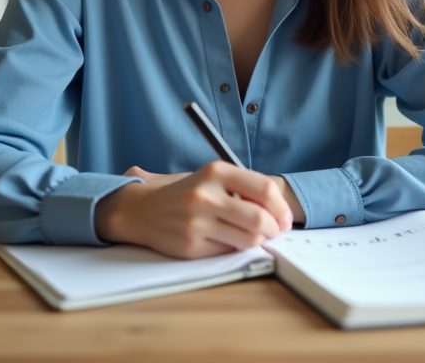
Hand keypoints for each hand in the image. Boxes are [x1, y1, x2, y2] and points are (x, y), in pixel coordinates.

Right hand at [96, 162, 293, 258]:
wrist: (140, 209)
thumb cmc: (184, 192)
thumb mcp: (211, 178)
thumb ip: (242, 187)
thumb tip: (279, 207)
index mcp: (215, 172)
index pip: (264, 189)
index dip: (281, 207)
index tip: (284, 217)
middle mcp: (206, 195)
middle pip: (260, 218)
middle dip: (275, 229)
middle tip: (276, 231)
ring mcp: (197, 223)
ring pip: (248, 239)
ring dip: (259, 241)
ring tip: (256, 236)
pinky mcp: (191, 246)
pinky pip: (229, 251)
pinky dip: (236, 248)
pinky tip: (230, 241)